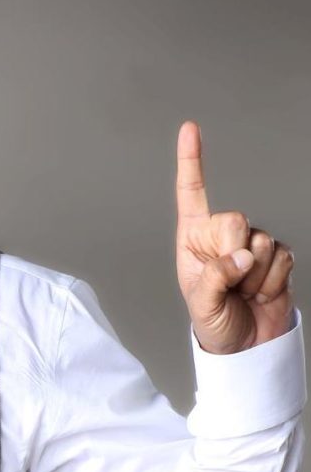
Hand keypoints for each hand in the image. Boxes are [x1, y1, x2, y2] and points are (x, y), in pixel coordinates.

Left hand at [175, 120, 295, 353]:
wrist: (245, 343)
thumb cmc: (213, 321)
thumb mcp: (203, 303)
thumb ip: (216, 277)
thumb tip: (242, 256)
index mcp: (193, 238)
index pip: (192, 194)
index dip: (191, 161)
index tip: (190, 128)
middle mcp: (221, 234)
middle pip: (235, 219)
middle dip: (234, 255)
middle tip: (228, 283)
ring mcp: (251, 242)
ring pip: (261, 242)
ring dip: (253, 276)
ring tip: (242, 291)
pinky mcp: (276, 254)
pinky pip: (281, 258)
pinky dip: (272, 281)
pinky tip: (260, 291)